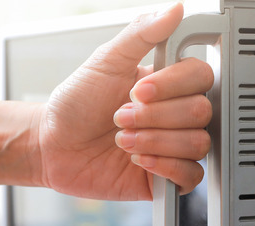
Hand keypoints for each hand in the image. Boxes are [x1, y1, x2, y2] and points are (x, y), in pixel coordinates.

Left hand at [35, 3, 212, 199]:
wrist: (53, 146)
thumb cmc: (76, 104)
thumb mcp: (105, 61)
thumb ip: (141, 34)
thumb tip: (174, 10)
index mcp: (169, 84)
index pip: (201, 77)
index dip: (172, 86)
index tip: (138, 90)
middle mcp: (176, 115)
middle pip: (201, 112)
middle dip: (155, 117)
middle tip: (121, 117)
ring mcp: (174, 146)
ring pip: (197, 144)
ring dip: (155, 142)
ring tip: (124, 140)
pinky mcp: (168, 179)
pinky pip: (191, 176)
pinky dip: (164, 167)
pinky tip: (139, 161)